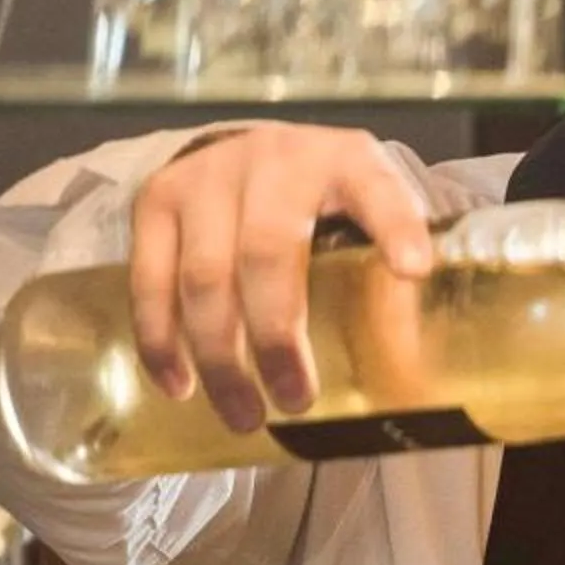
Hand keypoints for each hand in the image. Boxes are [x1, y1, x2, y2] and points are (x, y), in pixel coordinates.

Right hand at [128, 124, 435, 432]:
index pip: (378, 189)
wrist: (252, 150)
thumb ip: (387, 274)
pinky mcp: (158, 198)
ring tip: (244, 413)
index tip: (414, 270)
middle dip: (277, 336)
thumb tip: (409, 376)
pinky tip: (180, 385)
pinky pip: (150, 279)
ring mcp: (209, 177)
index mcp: (347, 162)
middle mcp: (276, 161)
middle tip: (295, 400)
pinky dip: (162, 340)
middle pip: (267, 252)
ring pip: (203, 275)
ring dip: (220, 356)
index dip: (396, 228)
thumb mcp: (367, 215)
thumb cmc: (323, 198)